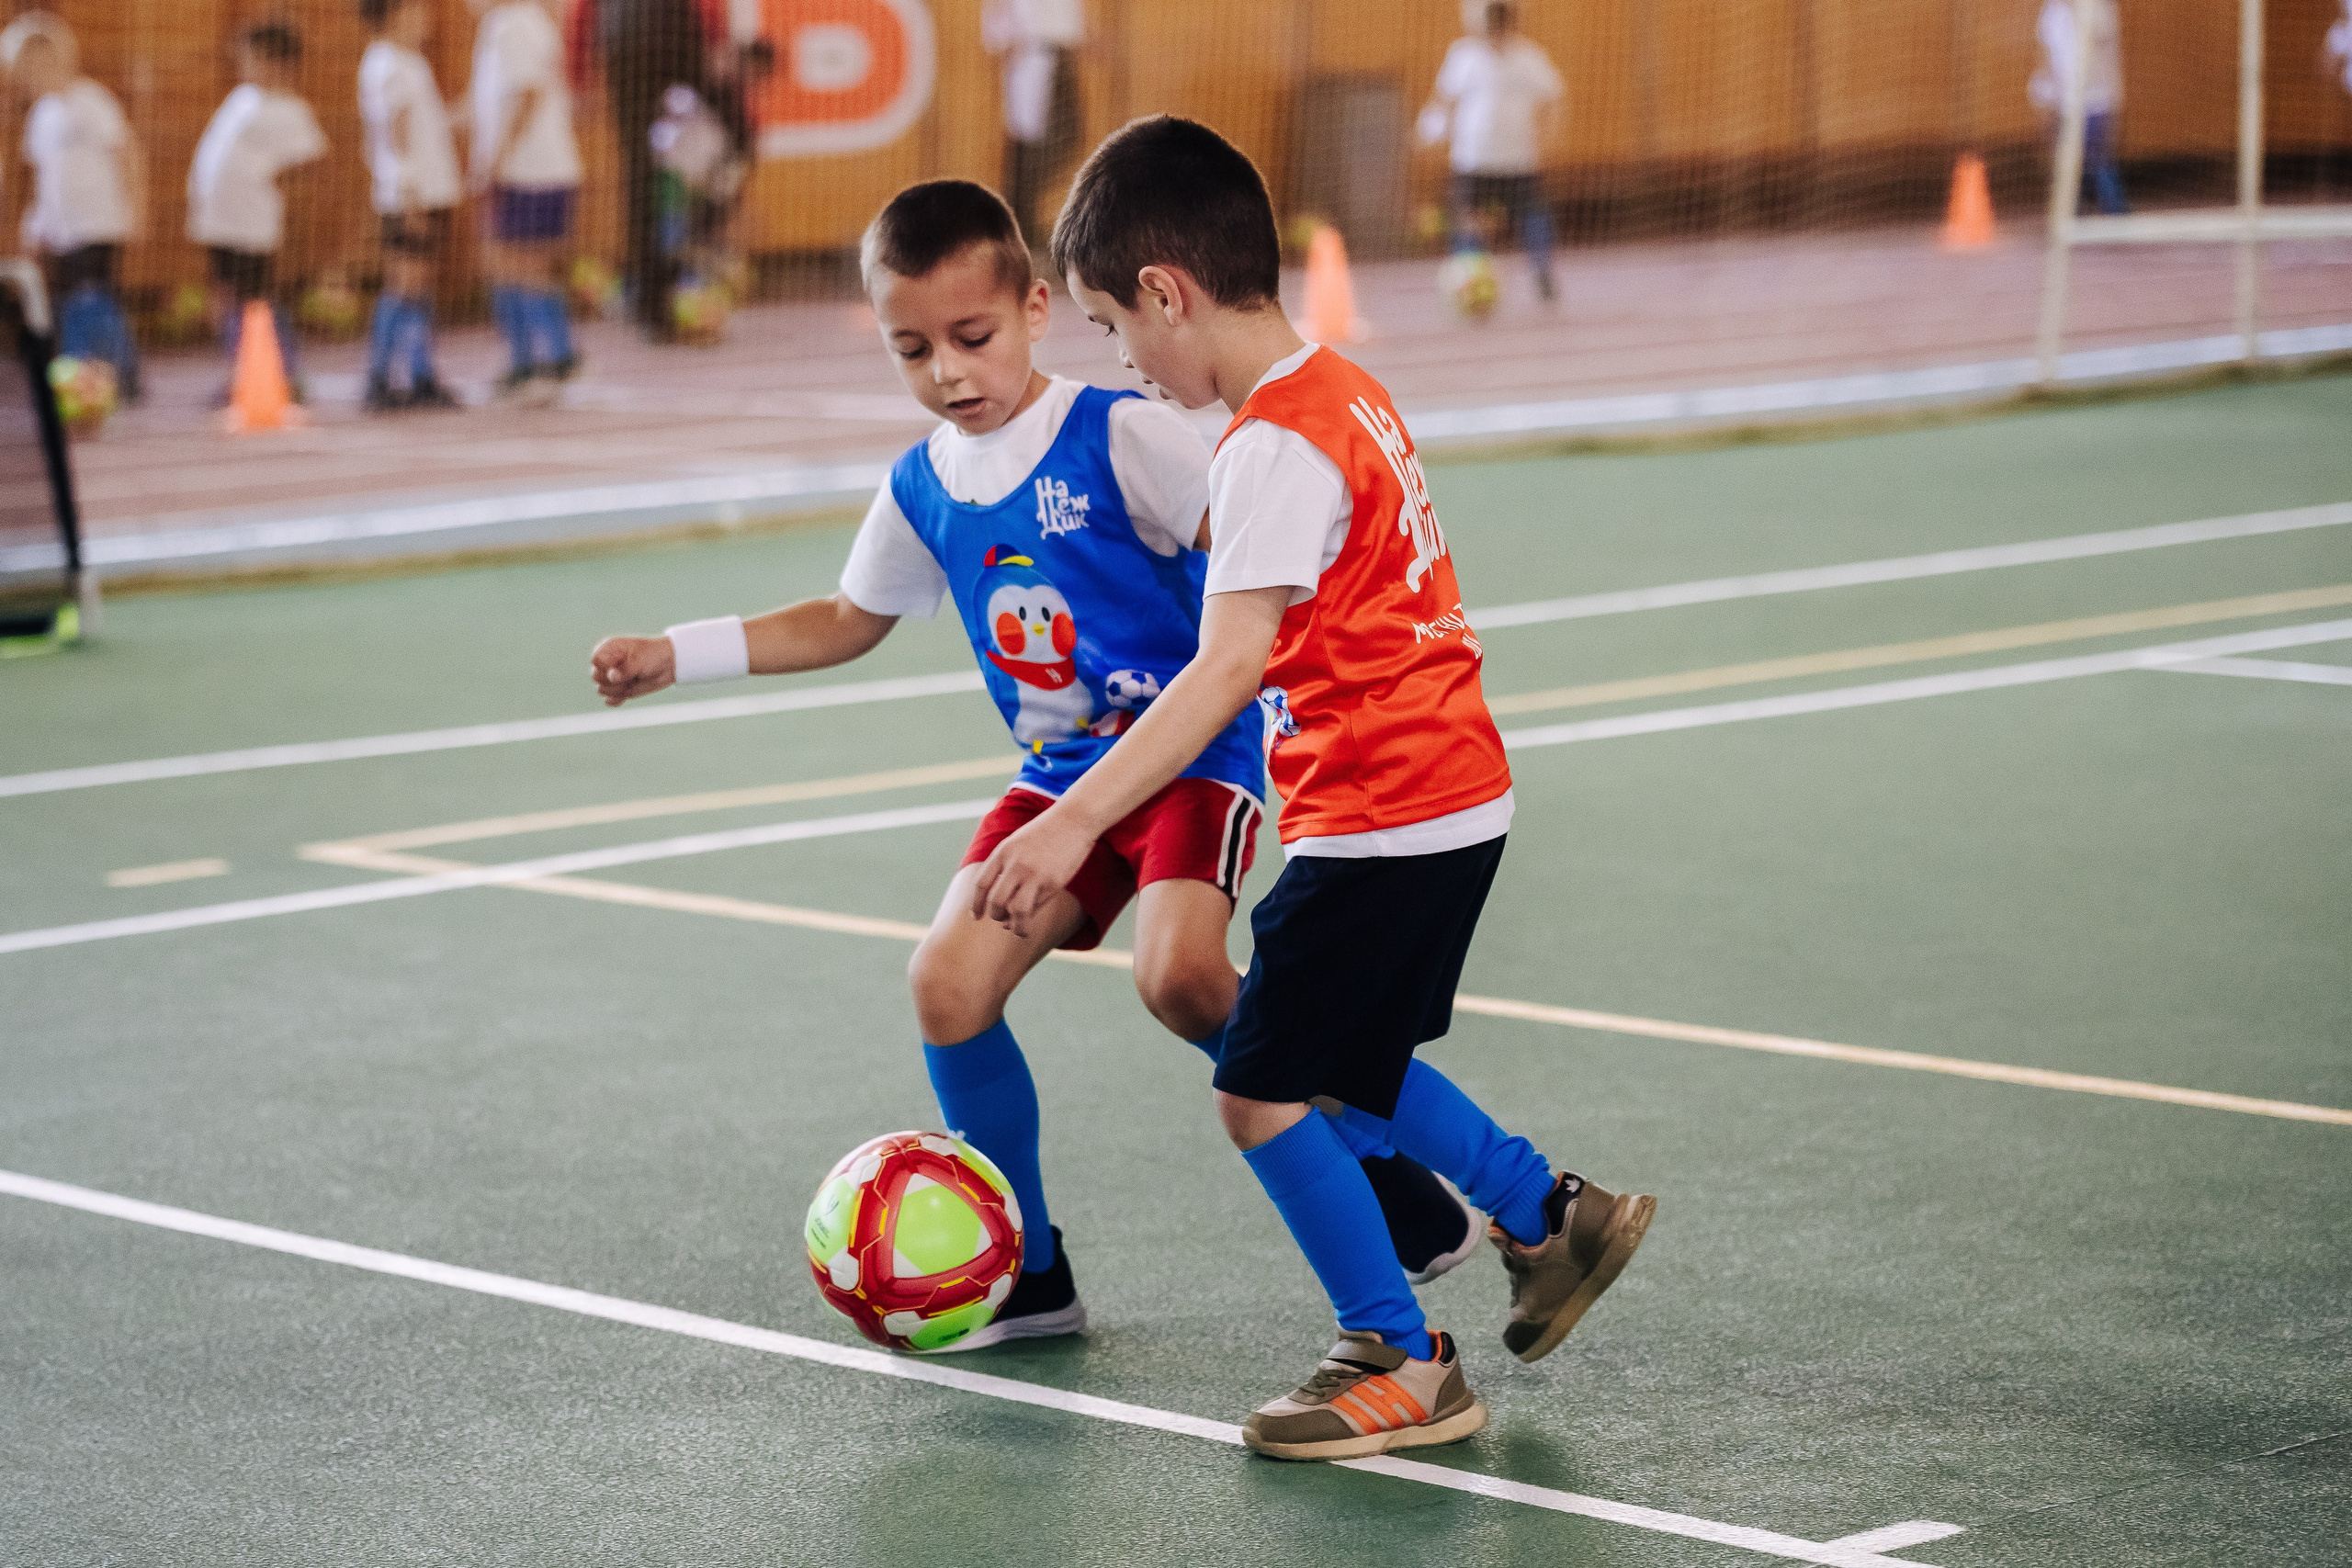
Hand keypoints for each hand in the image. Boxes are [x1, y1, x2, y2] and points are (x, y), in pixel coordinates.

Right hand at [590, 635, 674, 705]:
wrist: (668, 665)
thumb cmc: (653, 655)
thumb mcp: (639, 660)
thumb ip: (625, 669)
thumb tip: (612, 677)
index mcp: (608, 649)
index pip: (595, 661)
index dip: (606, 667)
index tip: (621, 664)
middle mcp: (607, 663)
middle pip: (596, 677)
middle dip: (613, 680)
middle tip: (631, 675)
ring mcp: (612, 677)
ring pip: (601, 690)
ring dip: (618, 690)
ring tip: (633, 681)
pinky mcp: (618, 690)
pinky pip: (609, 700)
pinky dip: (618, 699)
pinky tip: (628, 692)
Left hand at [970, 807, 1097, 937]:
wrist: (1074, 819)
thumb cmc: (1046, 831)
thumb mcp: (1018, 842)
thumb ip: (1006, 864)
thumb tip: (1001, 893)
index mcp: (1003, 852)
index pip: (981, 884)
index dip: (976, 904)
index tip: (976, 917)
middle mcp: (1015, 864)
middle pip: (995, 901)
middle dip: (995, 916)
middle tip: (1001, 920)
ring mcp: (1034, 874)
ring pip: (1015, 910)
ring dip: (1013, 925)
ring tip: (1017, 928)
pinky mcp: (1053, 882)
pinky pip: (1037, 906)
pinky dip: (1031, 917)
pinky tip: (1032, 920)